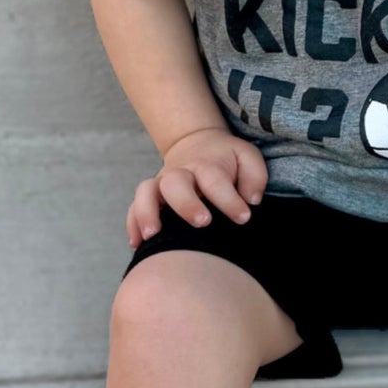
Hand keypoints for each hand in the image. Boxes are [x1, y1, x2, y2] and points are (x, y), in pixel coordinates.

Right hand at [127, 126, 268, 248]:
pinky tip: (137, 244)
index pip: (216, 181)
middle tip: (202, 222)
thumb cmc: (226, 159)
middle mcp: (180, 173)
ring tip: (153, 235)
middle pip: (175, 183)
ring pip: (147, 192)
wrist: (197, 143)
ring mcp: (161, 184)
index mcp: (207, 165)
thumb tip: (251, 200)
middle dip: (186, 203)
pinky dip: (132, 224)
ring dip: (147, 212)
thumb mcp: (247, 157)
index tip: (244, 217)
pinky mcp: (150, 197)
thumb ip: (254, 176)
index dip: (230, 201)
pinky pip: (134, 207)